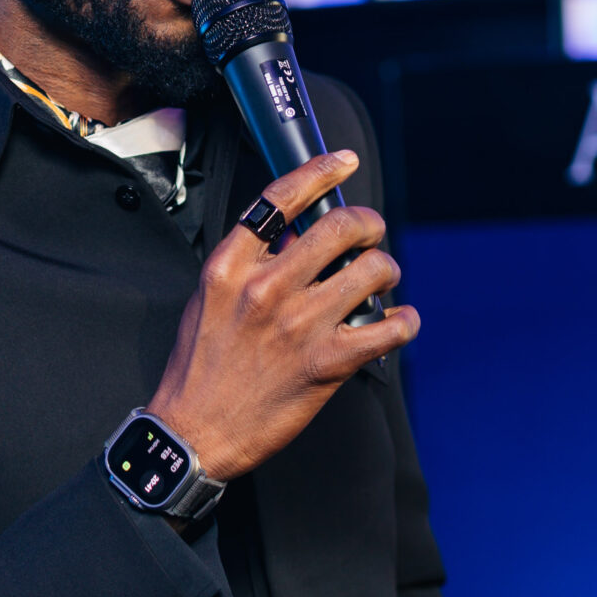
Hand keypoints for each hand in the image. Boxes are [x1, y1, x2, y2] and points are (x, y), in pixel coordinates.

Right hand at [148, 151, 418, 483]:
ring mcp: (299, 325)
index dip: (322, 171)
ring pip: (372, 271)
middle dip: (369, 225)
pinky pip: (388, 328)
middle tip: (371, 236)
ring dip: (386, 271)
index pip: (282, 197)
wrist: (194, 434)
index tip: (345, 162)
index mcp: (231, 266)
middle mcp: (266, 288)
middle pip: (341, 227)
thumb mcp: (207, 301)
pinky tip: (398, 322)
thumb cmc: (199, 371)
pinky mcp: (326, 364)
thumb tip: (289, 235)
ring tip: (381, 282)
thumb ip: (246, 265)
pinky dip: (403, 322)